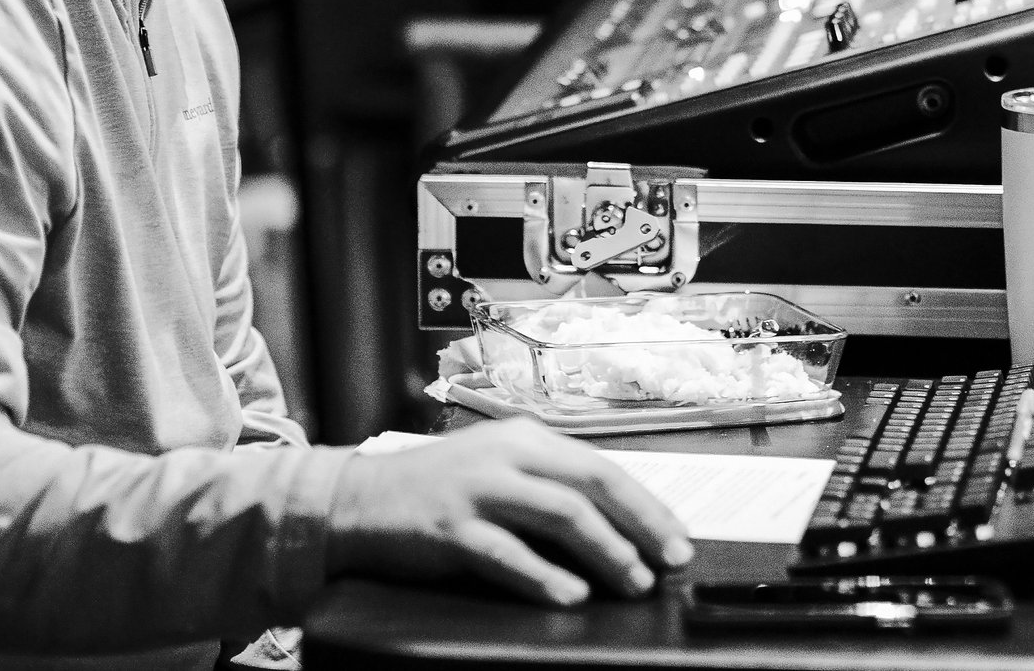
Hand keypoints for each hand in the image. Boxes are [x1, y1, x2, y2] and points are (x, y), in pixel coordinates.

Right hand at [326, 419, 693, 605]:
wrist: (356, 500)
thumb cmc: (436, 491)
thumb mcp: (497, 470)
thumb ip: (548, 486)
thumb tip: (616, 523)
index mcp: (524, 438)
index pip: (602, 466)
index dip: (646, 504)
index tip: (677, 538)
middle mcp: (505, 455)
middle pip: (592, 483)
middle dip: (641, 524)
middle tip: (671, 561)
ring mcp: (476, 489)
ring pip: (559, 514)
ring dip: (606, 550)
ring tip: (633, 581)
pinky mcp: (449, 528)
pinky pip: (506, 553)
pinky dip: (544, 576)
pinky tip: (571, 595)